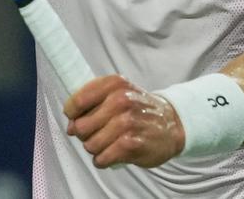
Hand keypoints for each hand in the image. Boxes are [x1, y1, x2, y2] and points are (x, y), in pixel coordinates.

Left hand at [64, 75, 184, 168]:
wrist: (173, 124)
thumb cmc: (139, 108)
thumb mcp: (119, 93)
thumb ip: (92, 103)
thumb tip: (70, 126)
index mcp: (114, 84)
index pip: (78, 101)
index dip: (72, 113)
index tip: (74, 118)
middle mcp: (120, 100)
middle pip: (81, 126)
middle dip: (84, 134)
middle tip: (95, 133)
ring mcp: (127, 122)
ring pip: (90, 144)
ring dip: (95, 148)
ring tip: (107, 143)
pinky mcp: (132, 144)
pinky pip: (102, 158)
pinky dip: (103, 160)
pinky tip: (111, 153)